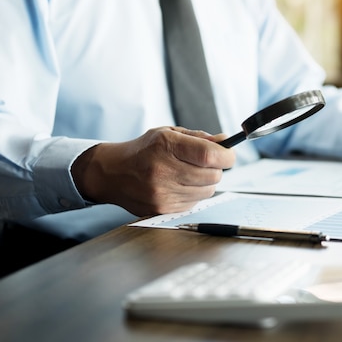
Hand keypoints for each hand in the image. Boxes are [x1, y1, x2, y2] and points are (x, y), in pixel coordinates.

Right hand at [71, 126, 235, 215]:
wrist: (112, 173)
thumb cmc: (144, 150)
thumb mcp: (169, 133)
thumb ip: (199, 138)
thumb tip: (225, 142)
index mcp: (166, 145)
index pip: (209, 155)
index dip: (226, 155)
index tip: (228, 154)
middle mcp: (163, 170)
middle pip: (213, 175)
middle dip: (216, 168)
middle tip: (205, 163)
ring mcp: (162, 192)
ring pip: (207, 190)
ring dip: (205, 182)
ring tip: (189, 174)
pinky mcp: (162, 209)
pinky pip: (195, 202)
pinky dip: (194, 194)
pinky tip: (179, 185)